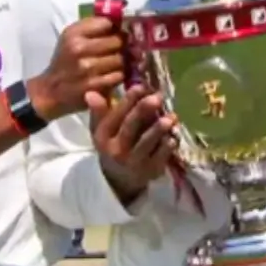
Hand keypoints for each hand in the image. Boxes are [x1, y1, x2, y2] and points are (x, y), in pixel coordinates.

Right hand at [28, 17, 124, 120]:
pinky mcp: (94, 85)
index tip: (114, 32)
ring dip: (120, 61)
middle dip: (120, 45)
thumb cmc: (65, 59)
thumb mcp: (71, 36)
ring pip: (120, 58)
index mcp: (73, 34)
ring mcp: (87, 68)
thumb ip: (92, 25)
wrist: (52, 88)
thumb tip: (118, 19)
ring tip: (113, 62)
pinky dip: (118, 75)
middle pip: (117, 41)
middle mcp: (79, 48)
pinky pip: (119, 75)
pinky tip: (111, 74)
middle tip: (117, 49)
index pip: (107, 23)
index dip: (114, 27)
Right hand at [85, 85, 176, 203]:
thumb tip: (91, 93)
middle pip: (130, 127)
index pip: (114, 116)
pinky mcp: (150, 171)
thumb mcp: (102, 130)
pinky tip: (174, 136)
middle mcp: (117, 149)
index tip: (141, 86)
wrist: (119, 180)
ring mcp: (134, 162)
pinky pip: (160, 157)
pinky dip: (167, 146)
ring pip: (146, 143)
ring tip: (171, 117)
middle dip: (143, 111)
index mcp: (104, 136)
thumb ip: (99, 111)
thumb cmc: (113, 145)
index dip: (128, 100)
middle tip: (157, 97)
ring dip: (158, 129)